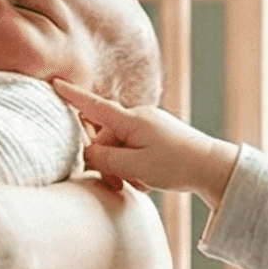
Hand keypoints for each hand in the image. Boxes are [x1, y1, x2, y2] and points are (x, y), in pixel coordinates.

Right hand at [51, 79, 239, 201]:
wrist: (213, 167)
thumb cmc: (176, 165)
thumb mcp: (135, 166)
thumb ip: (106, 159)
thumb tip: (87, 153)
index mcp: (131, 120)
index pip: (94, 106)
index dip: (72, 96)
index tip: (54, 83)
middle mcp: (138, 117)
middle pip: (106, 137)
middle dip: (106, 162)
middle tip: (118, 185)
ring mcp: (149, 125)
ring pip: (120, 146)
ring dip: (122, 167)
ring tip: (140, 184)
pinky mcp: (157, 135)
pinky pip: (134, 149)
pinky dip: (135, 166)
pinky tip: (148, 180)